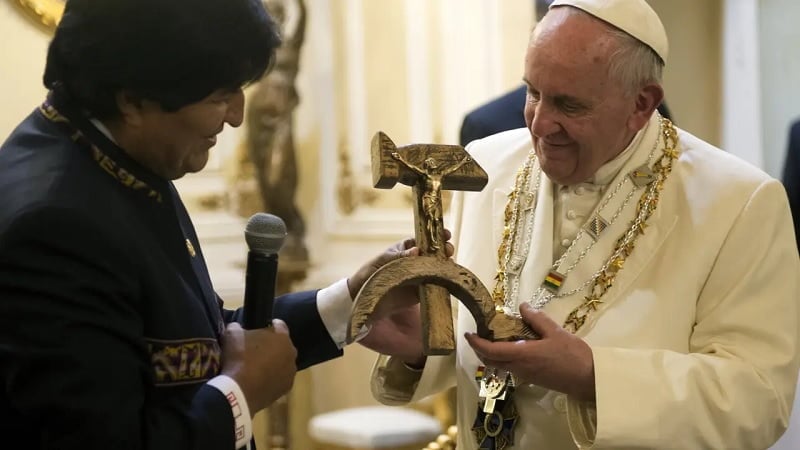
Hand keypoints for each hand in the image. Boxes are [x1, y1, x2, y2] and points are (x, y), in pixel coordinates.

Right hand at [220, 321, 297, 414]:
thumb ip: (238, 327)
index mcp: (282, 337)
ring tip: (257, 368)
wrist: (239, 391)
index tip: (260, 328)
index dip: (269, 325)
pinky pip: (280, 379)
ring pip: (283, 363)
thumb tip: (238, 328)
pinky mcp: (286, 388)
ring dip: (274, 363)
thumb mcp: (232, 335)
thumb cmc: (238, 358)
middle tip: (256, 350)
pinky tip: (259, 381)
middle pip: (283, 345)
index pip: (279, 325)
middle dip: (272, 346)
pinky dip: (272, 378)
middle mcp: (291, 353)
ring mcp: (291, 372)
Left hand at [346, 231, 453, 298]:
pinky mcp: (421, 291)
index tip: (446, 234)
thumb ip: (400, 256)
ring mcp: (420, 276)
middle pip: (436, 253)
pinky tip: (447, 279)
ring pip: (438, 269)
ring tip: (448, 263)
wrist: (364, 296)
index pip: (425, 239)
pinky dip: (443, 282)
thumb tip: (417, 250)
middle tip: (448, 250)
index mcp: (408, 248)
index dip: (437, 236)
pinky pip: (435, 286)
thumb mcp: (383, 260)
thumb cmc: (371, 271)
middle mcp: (417, 261)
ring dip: (446, 265)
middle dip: (445, 250)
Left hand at [464, 303, 595, 400]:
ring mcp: (525, 375)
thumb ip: (536, 319)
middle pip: (490, 361)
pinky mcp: (532, 379)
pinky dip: (505, 357)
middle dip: (480, 349)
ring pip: (500, 365)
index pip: (490, 351)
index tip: (468, 334)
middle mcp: (519, 368)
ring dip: (492, 354)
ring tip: (495, 337)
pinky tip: (514, 346)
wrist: (588, 380)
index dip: (476, 343)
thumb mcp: (555, 332)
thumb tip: (522, 306)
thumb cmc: (573, 355)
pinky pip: (511, 368)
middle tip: (479, 334)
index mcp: (521, 355)